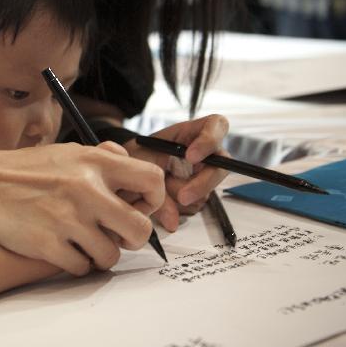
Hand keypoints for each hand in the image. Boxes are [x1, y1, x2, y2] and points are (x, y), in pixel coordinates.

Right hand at [0, 142, 164, 276]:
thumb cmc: (29, 169)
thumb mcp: (70, 151)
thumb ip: (104, 158)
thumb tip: (132, 168)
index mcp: (95, 163)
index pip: (152, 181)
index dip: (154, 199)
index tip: (141, 207)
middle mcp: (87, 190)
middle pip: (139, 230)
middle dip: (133, 238)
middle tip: (118, 236)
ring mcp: (68, 219)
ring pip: (110, 256)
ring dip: (101, 255)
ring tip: (86, 243)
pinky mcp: (49, 245)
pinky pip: (81, 269)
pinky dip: (76, 263)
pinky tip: (64, 249)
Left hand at [127, 114, 229, 231]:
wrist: (124, 171)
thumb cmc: (134, 156)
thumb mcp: (140, 163)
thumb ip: (155, 185)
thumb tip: (173, 221)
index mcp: (190, 132)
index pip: (216, 125)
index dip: (209, 140)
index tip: (190, 157)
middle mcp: (202, 152)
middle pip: (221, 164)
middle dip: (202, 183)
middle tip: (182, 197)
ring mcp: (201, 174)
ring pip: (208, 191)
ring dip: (184, 196)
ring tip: (161, 190)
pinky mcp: (195, 192)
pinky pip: (196, 204)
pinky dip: (179, 207)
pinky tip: (164, 199)